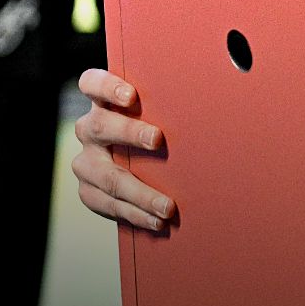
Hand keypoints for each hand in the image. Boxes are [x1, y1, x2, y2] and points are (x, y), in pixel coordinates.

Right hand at [72, 68, 174, 229]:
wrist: (134, 159)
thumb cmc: (156, 126)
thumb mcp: (156, 110)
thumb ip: (168, 101)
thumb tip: (218, 84)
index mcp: (101, 102)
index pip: (91, 84)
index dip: (107, 86)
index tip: (132, 95)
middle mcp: (89, 129)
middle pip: (100, 126)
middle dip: (130, 133)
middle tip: (158, 139)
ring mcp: (86, 161)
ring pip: (106, 176)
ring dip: (139, 193)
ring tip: (167, 207)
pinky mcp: (88, 190)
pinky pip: (108, 204)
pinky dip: (135, 214)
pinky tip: (157, 222)